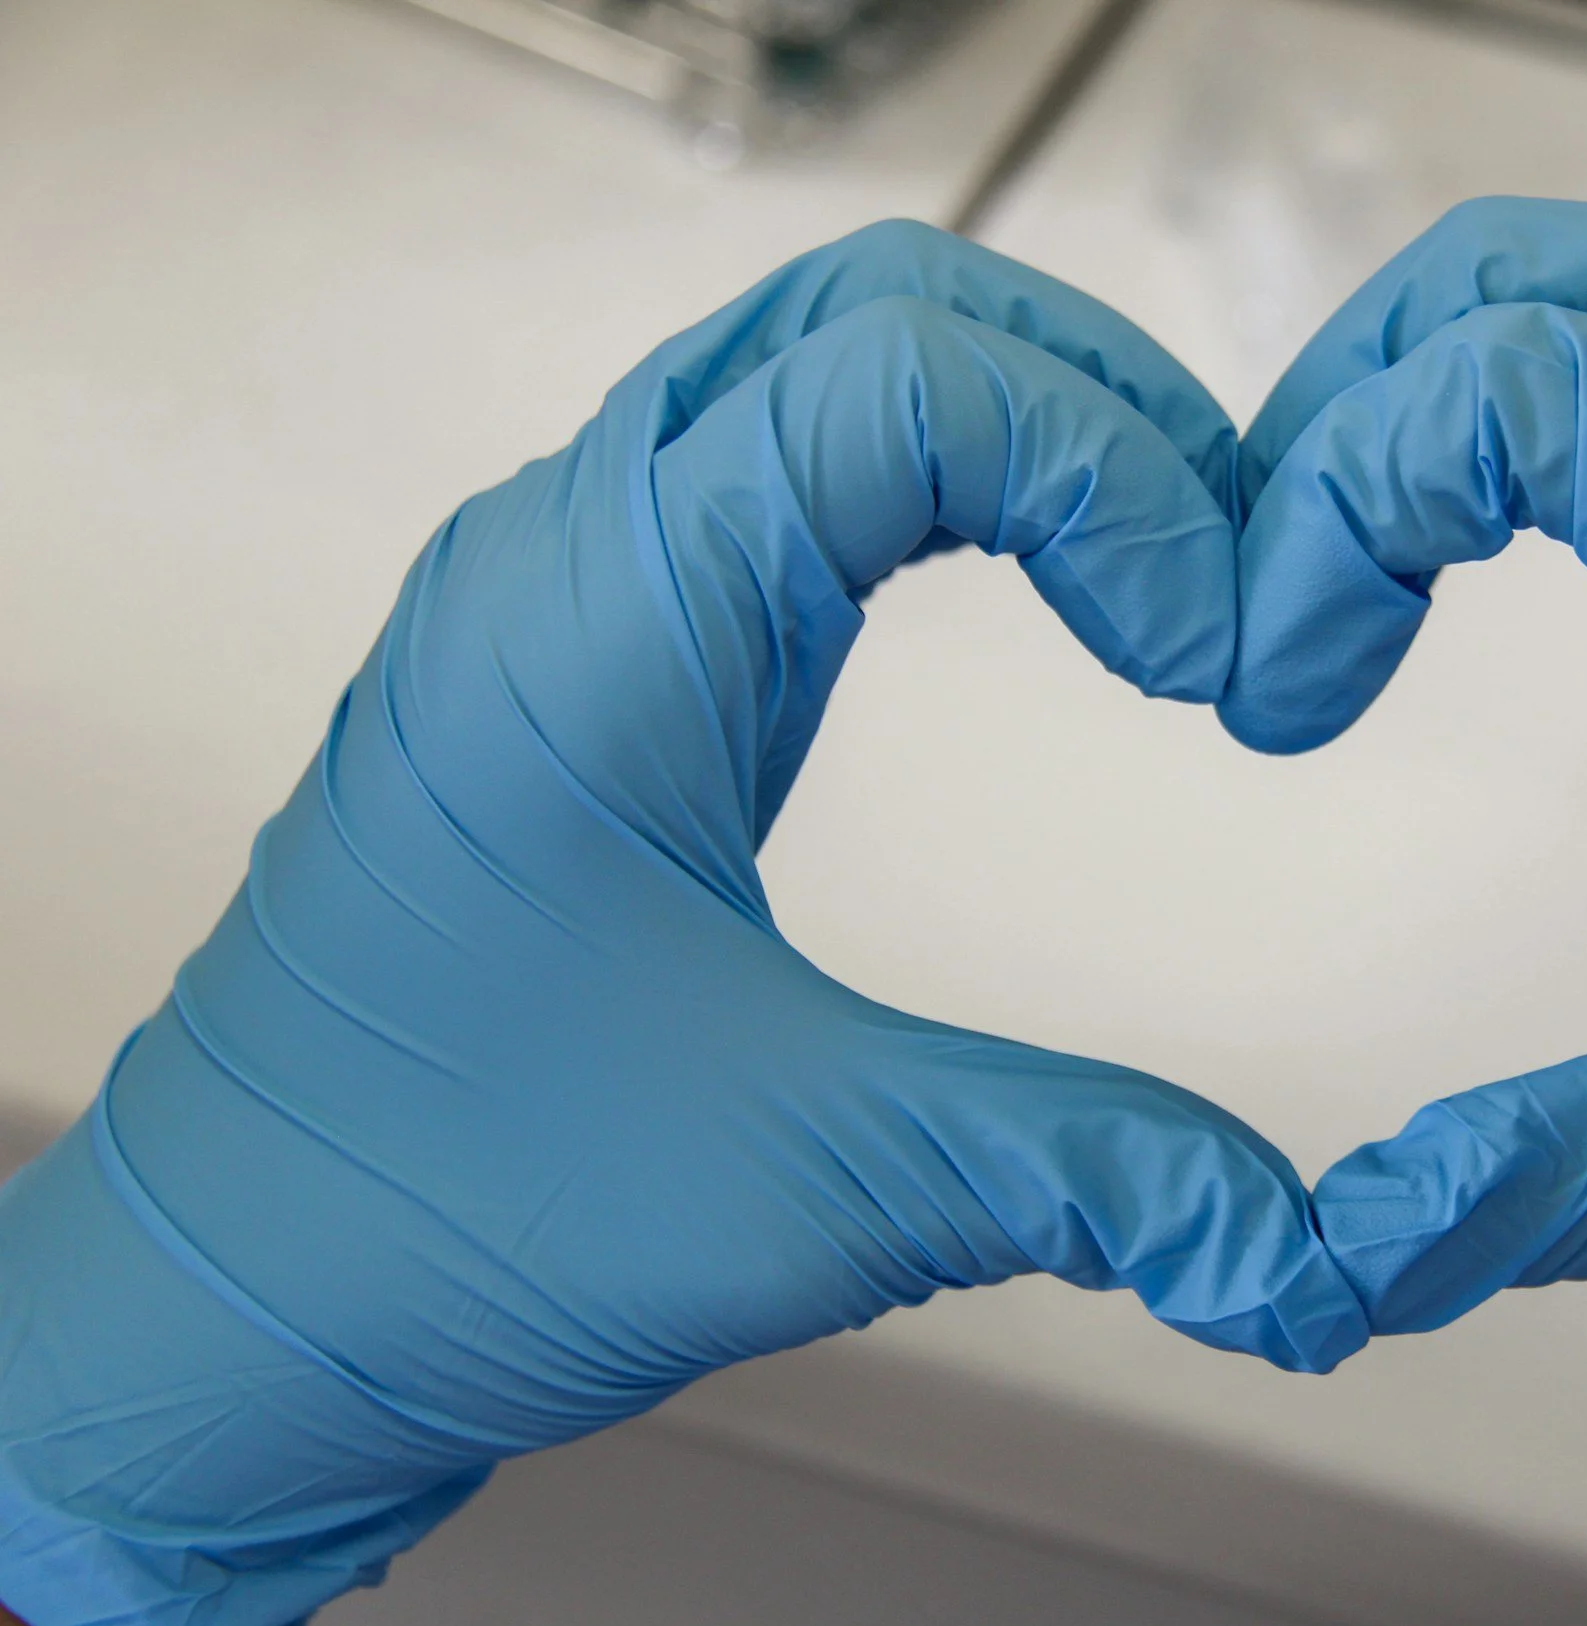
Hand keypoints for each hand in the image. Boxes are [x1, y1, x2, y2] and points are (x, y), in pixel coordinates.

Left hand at [0, 222, 1363, 1625]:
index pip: (908, 376)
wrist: (239, 1302)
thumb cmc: (436, 1216)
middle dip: (1094, 401)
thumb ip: (1085, 1170)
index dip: (1116, 477)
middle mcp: (567, 557)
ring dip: (1017, 426)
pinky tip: (1015, 593)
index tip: (1205, 653)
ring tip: (1157, 564)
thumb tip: (1292, 1224)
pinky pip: (772, 470)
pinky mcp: (584, 661)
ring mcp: (563, 593)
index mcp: (606, 624)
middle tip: (1228, 551)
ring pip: (818, 363)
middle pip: (870, 307)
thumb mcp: (812, 1187)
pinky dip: (933, 486)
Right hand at [1224, 200, 1586, 1342]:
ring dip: (1480, 383)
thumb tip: (1343, 1255)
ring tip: (1383, 552)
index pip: (1513, 390)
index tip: (1281, 681)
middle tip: (1287, 577)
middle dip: (1368, 406)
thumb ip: (1568, 1173)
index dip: (1331, 513)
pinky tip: (1569, 541)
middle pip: (1557, 273)